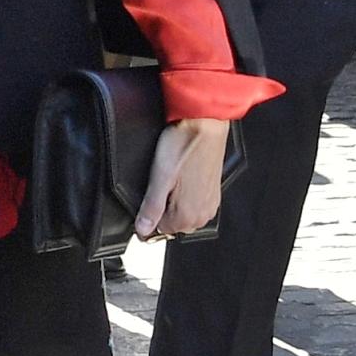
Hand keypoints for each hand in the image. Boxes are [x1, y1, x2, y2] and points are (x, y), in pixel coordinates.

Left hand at [134, 117, 230, 240]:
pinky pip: (194, 202)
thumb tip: (142, 230)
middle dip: (162, 208)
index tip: (148, 195)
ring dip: (174, 200)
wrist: (204, 124)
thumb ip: (150, 208)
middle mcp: (203, 214)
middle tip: (161, 182)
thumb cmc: (183, 146)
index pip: (159, 231)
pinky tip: (181, 175)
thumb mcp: (159, 177)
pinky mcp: (214, 191)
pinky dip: (185, 193)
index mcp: (189, 215)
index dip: (148, 214)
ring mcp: (211, 203)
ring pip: (183, 213)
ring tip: (172, 176)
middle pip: (172, 223)